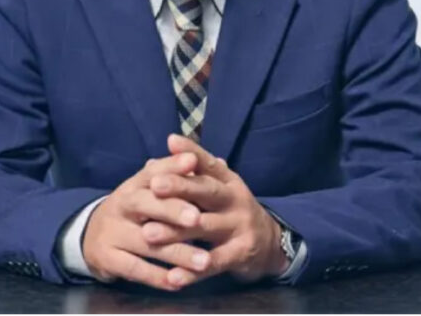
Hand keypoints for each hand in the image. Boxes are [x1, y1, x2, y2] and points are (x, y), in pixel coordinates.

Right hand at [81, 151, 213, 290]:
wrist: (91, 236)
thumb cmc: (135, 211)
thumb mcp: (149, 191)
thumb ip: (177, 178)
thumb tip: (211, 160)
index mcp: (134, 184)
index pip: (153, 171)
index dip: (172, 165)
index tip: (193, 161)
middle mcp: (121, 204)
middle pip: (145, 204)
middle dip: (172, 210)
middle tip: (197, 218)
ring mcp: (112, 232)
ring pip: (146, 242)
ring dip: (177, 253)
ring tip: (204, 261)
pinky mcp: (107, 258)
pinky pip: (134, 269)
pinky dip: (157, 277)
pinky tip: (178, 282)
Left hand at [141, 134, 289, 282]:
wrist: (271, 244)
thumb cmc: (232, 212)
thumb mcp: (219, 189)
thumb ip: (193, 172)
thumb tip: (161, 152)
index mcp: (229, 181)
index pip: (210, 163)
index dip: (192, 152)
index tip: (171, 142)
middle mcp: (236, 200)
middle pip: (207, 191)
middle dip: (180, 188)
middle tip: (154, 185)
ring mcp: (240, 227)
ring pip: (205, 228)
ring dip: (176, 232)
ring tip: (149, 233)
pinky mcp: (241, 254)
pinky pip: (214, 263)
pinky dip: (191, 272)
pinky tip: (171, 277)